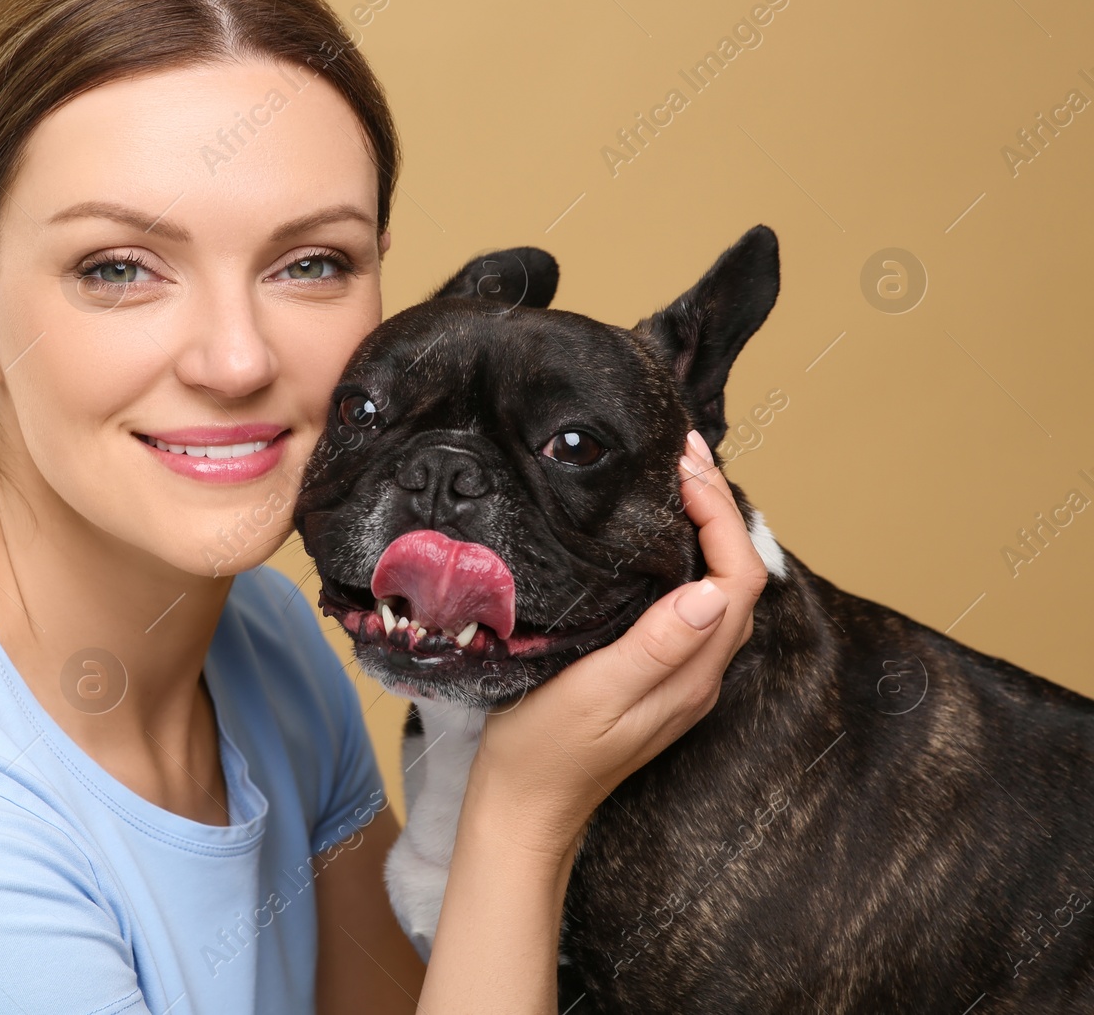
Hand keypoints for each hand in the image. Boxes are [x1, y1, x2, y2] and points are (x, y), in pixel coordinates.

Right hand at [470, 428, 769, 851]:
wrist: (523, 806)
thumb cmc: (545, 752)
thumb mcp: (595, 695)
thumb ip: (655, 646)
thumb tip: (710, 592)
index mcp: (691, 672)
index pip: (738, 578)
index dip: (721, 516)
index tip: (682, 470)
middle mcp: (698, 671)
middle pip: (738, 576)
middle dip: (719, 509)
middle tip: (679, 455)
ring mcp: (679, 675)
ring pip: (717, 588)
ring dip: (704, 530)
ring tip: (670, 481)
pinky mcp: (653, 674)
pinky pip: (690, 603)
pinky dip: (682, 557)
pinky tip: (649, 537)